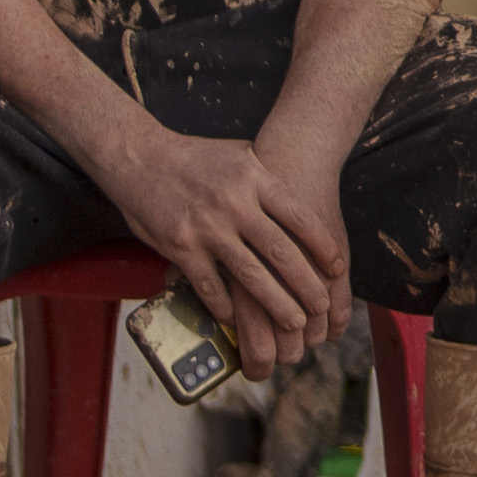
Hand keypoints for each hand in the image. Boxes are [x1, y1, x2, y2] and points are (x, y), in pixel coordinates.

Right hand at [101, 108, 352, 376]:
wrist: (139, 157)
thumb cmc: (194, 157)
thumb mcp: (238, 153)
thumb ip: (267, 175)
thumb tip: (302, 192)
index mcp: (254, 178)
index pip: (300, 217)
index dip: (322, 246)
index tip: (337, 268)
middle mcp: (234, 203)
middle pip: (281, 252)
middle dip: (306, 284)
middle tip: (322, 305)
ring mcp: (207, 227)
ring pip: (250, 275)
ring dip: (276, 304)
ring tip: (295, 323)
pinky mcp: (181, 247)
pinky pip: (210, 285)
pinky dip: (226, 306)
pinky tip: (238, 320)